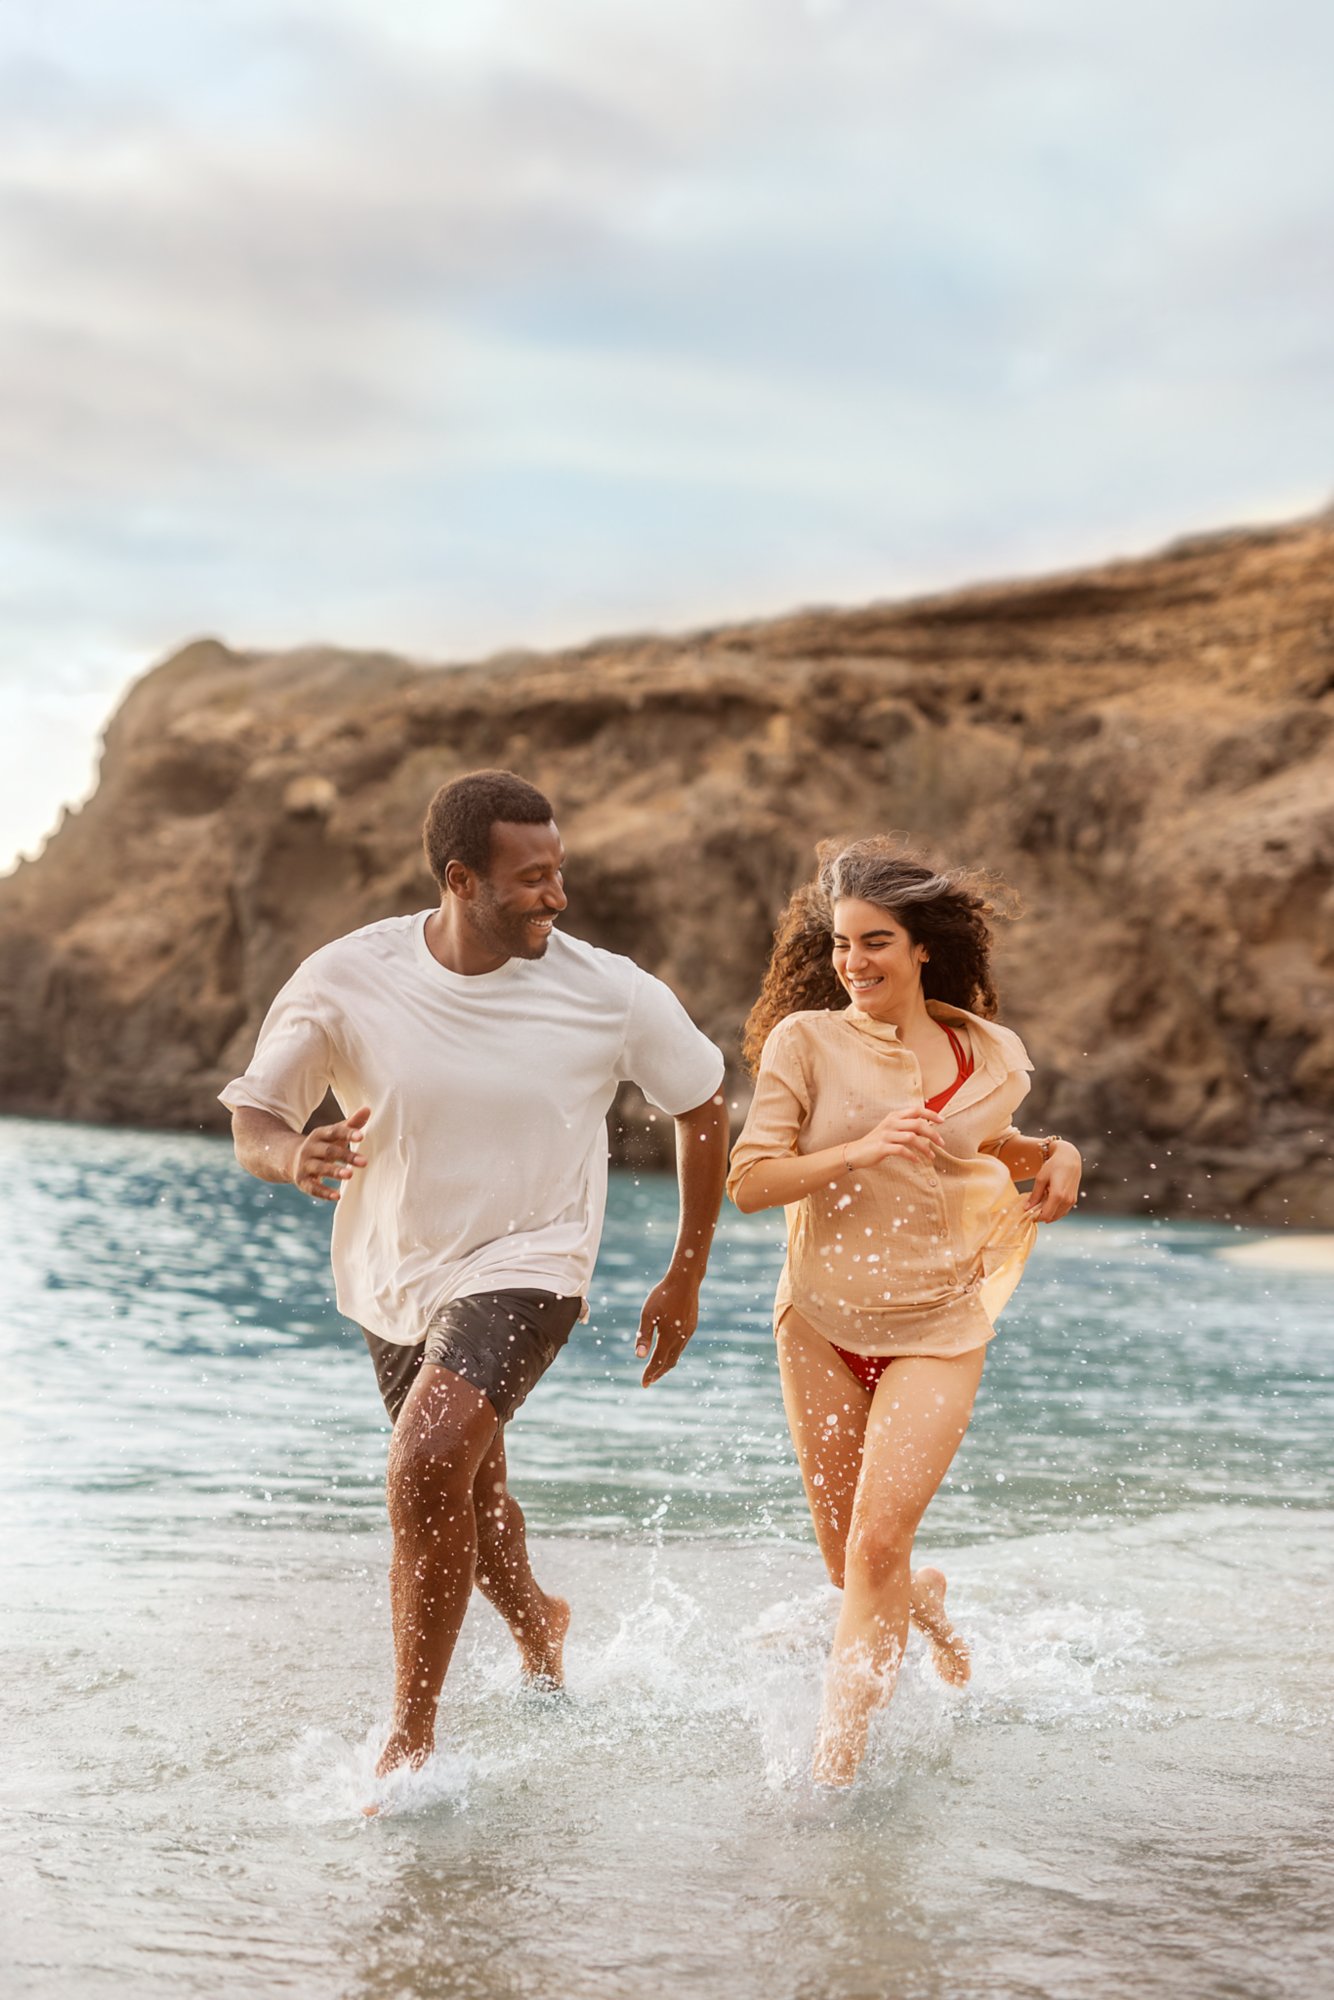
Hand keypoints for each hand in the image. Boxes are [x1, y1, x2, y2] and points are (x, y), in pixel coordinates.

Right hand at [292, 1105, 370, 1201]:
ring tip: (350, 1175)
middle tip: (364, 1162)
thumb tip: (368, 1109)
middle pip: (329, 1151)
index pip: (334, 1132)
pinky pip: (312, 1187)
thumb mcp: (333, 1134)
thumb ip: (351, 1124)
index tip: (362, 1137)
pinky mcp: (302, 1181)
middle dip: (346, 1156)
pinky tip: (337, 1196)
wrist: (289, 1158)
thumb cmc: (322, 1145)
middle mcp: (310, 1148)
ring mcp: (304, 1165)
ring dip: (334, 1172)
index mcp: (319, 1134)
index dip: (348, 1134)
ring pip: (320, 1168)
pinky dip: (324, 1192)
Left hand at [635, 1271, 701, 1386]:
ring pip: (677, 1355)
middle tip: (648, 1382)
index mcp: (669, 1337)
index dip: (650, 1374)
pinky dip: (673, 1353)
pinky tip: (668, 1350)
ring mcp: (688, 1333)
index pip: (657, 1362)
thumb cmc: (662, 1296)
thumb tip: (639, 1356)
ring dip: (666, 1364)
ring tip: (656, 1369)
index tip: (643, 1384)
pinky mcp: (692, 1327)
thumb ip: (644, 1336)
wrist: (685, 1281)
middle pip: (669, 1363)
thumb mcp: (648, 1314)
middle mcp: (681, 1338)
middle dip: (658, 1374)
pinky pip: (682, 1346)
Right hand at [848, 1104, 943, 1170]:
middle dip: (933, 1134)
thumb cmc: (877, 1141)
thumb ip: (906, 1126)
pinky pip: (902, 1150)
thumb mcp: (891, 1129)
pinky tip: (917, 1161)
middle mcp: (891, 1123)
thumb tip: (927, 1127)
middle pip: (918, 1124)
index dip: (931, 1114)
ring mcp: (886, 1135)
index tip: (942, 1121)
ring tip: (932, 1156)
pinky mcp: (882, 1147)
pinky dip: (912, 1156)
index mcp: (894, 1116)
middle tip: (942, 1143)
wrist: (856, 1152)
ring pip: (912, 1137)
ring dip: (925, 1148)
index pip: (916, 1110)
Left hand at [1024, 1140, 1081, 1221]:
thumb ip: (1035, 1195)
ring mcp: (1072, 1201)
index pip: (1045, 1215)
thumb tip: (1027, 1208)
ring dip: (1049, 1213)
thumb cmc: (1053, 1165)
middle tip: (1033, 1208)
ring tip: (1040, 1203)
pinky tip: (1048, 1202)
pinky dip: (1055, 1210)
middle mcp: (1067, 1200)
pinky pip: (1063, 1211)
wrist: (1069, 1158)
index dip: (1035, 1217)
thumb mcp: (1040, 1179)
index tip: (1028, 1213)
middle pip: (1051, 1217)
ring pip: (1058, 1216)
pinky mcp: (1074, 1199)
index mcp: (1058, 1195)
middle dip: (1041, 1216)